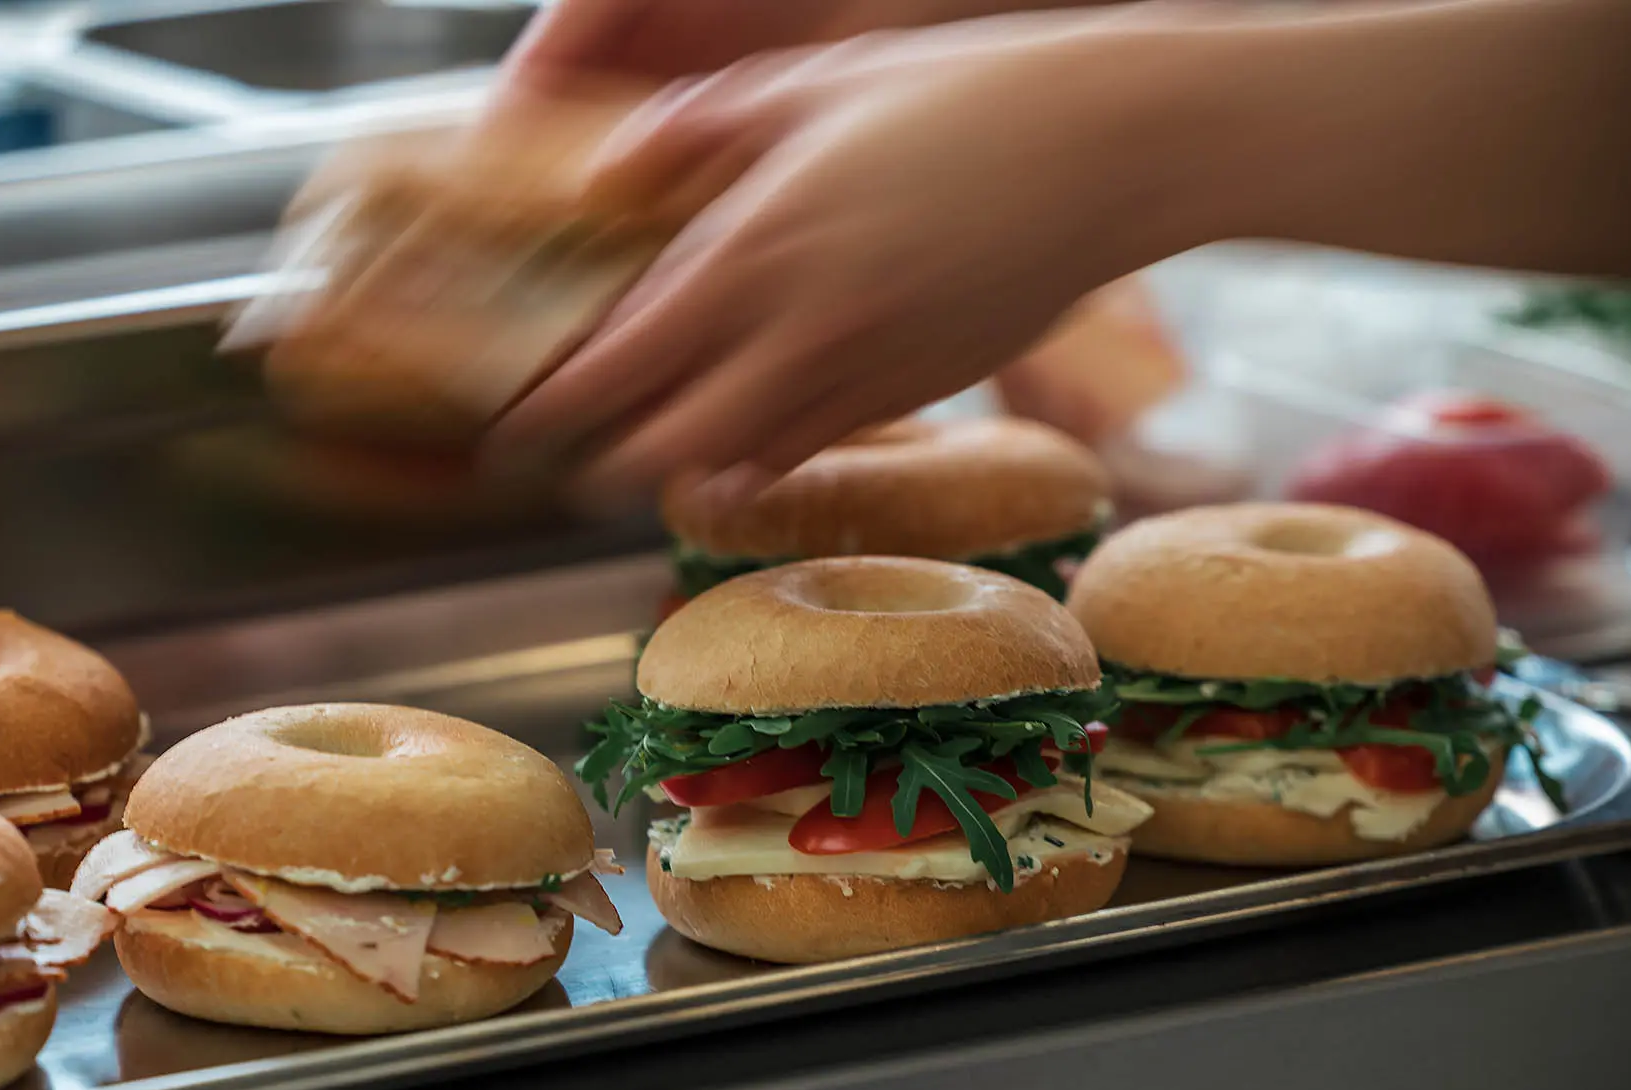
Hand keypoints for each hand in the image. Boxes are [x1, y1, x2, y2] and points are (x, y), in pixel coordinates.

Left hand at [486, 16, 1202, 500]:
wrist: (1115, 147)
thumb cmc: (963, 94)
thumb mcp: (811, 82)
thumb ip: (695, 133)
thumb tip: (604, 177)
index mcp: (755, 246)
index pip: (617, 364)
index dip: (553, 408)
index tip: (515, 421)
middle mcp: (799, 331)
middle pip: (663, 449)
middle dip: (600, 466)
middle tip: (570, 457)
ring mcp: (863, 375)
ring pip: (738, 466)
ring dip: (681, 466)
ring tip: (654, 443)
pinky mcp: (916, 395)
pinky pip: (811, 451)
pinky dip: (760, 455)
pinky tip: (746, 432)